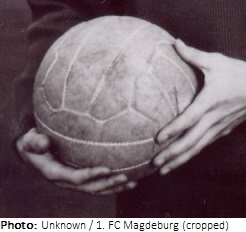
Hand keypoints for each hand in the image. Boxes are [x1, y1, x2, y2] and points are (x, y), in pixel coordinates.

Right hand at [16, 128, 136, 194]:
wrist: (32, 150)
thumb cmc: (32, 142)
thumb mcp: (29, 141)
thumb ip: (35, 142)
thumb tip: (43, 142)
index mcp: (55, 173)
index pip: (76, 177)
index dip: (91, 175)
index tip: (106, 169)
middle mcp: (66, 181)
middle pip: (90, 187)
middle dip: (108, 184)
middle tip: (125, 177)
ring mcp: (74, 182)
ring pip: (97, 189)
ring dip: (115, 187)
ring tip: (133, 182)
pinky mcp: (80, 178)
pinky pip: (98, 183)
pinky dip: (113, 183)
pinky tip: (130, 178)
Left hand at [153, 40, 245, 174]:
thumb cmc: (239, 72)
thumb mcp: (216, 60)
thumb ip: (193, 54)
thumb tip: (174, 42)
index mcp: (211, 101)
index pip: (189, 119)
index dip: (174, 130)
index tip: (158, 138)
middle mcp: (215, 118)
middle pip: (192, 141)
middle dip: (173, 154)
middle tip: (154, 164)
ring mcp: (220, 127)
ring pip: (198, 147)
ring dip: (180, 159)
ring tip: (163, 170)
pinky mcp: (224, 130)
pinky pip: (205, 145)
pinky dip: (192, 154)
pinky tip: (182, 159)